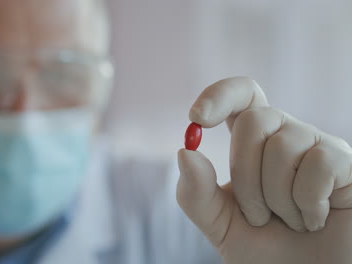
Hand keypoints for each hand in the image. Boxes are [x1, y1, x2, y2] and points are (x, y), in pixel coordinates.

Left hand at [177, 77, 351, 263]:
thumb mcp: (220, 225)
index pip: (242, 95)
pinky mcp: (347, 163)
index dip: (219, 96)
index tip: (196, 118)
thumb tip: (185, 152)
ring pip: (282, 145)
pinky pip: (318, 164)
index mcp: (256, 144)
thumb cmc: (267, 250)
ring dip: (276, 199)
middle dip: (244, 176)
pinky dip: (307, 203)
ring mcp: (319, 147)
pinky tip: (315, 220)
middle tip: (257, 216)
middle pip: (253, 120)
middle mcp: (288, 136)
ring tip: (290, 222)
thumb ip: (197, 194)